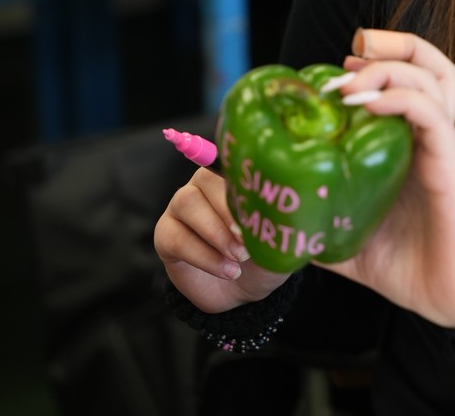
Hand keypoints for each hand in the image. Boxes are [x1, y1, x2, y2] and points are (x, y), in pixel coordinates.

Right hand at [154, 167, 290, 313]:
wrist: (241, 293)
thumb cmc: (263, 259)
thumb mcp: (279, 242)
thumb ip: (281, 223)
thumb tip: (290, 210)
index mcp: (232, 179)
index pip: (231, 162)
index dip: (242, 183)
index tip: (258, 209)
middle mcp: (203, 187)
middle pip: (205, 179)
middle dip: (228, 210)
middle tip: (247, 241)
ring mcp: (179, 209)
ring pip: (187, 203)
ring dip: (215, 233)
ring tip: (239, 258)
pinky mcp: (165, 235)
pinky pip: (176, 238)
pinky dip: (203, 257)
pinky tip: (226, 270)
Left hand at [321, 28, 454, 329]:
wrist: (448, 301)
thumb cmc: (406, 267)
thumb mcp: (346, 239)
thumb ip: (315, 224)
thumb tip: (267, 224)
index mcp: (408, 146)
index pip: (405, 81)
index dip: (372, 63)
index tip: (332, 75)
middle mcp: (428, 138)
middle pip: (431, 63)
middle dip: (394, 42)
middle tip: (353, 50)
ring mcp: (442, 148)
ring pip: (436, 76)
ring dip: (391, 65)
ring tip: (353, 80)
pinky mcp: (451, 166)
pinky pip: (433, 116)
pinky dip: (401, 99)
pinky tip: (369, 105)